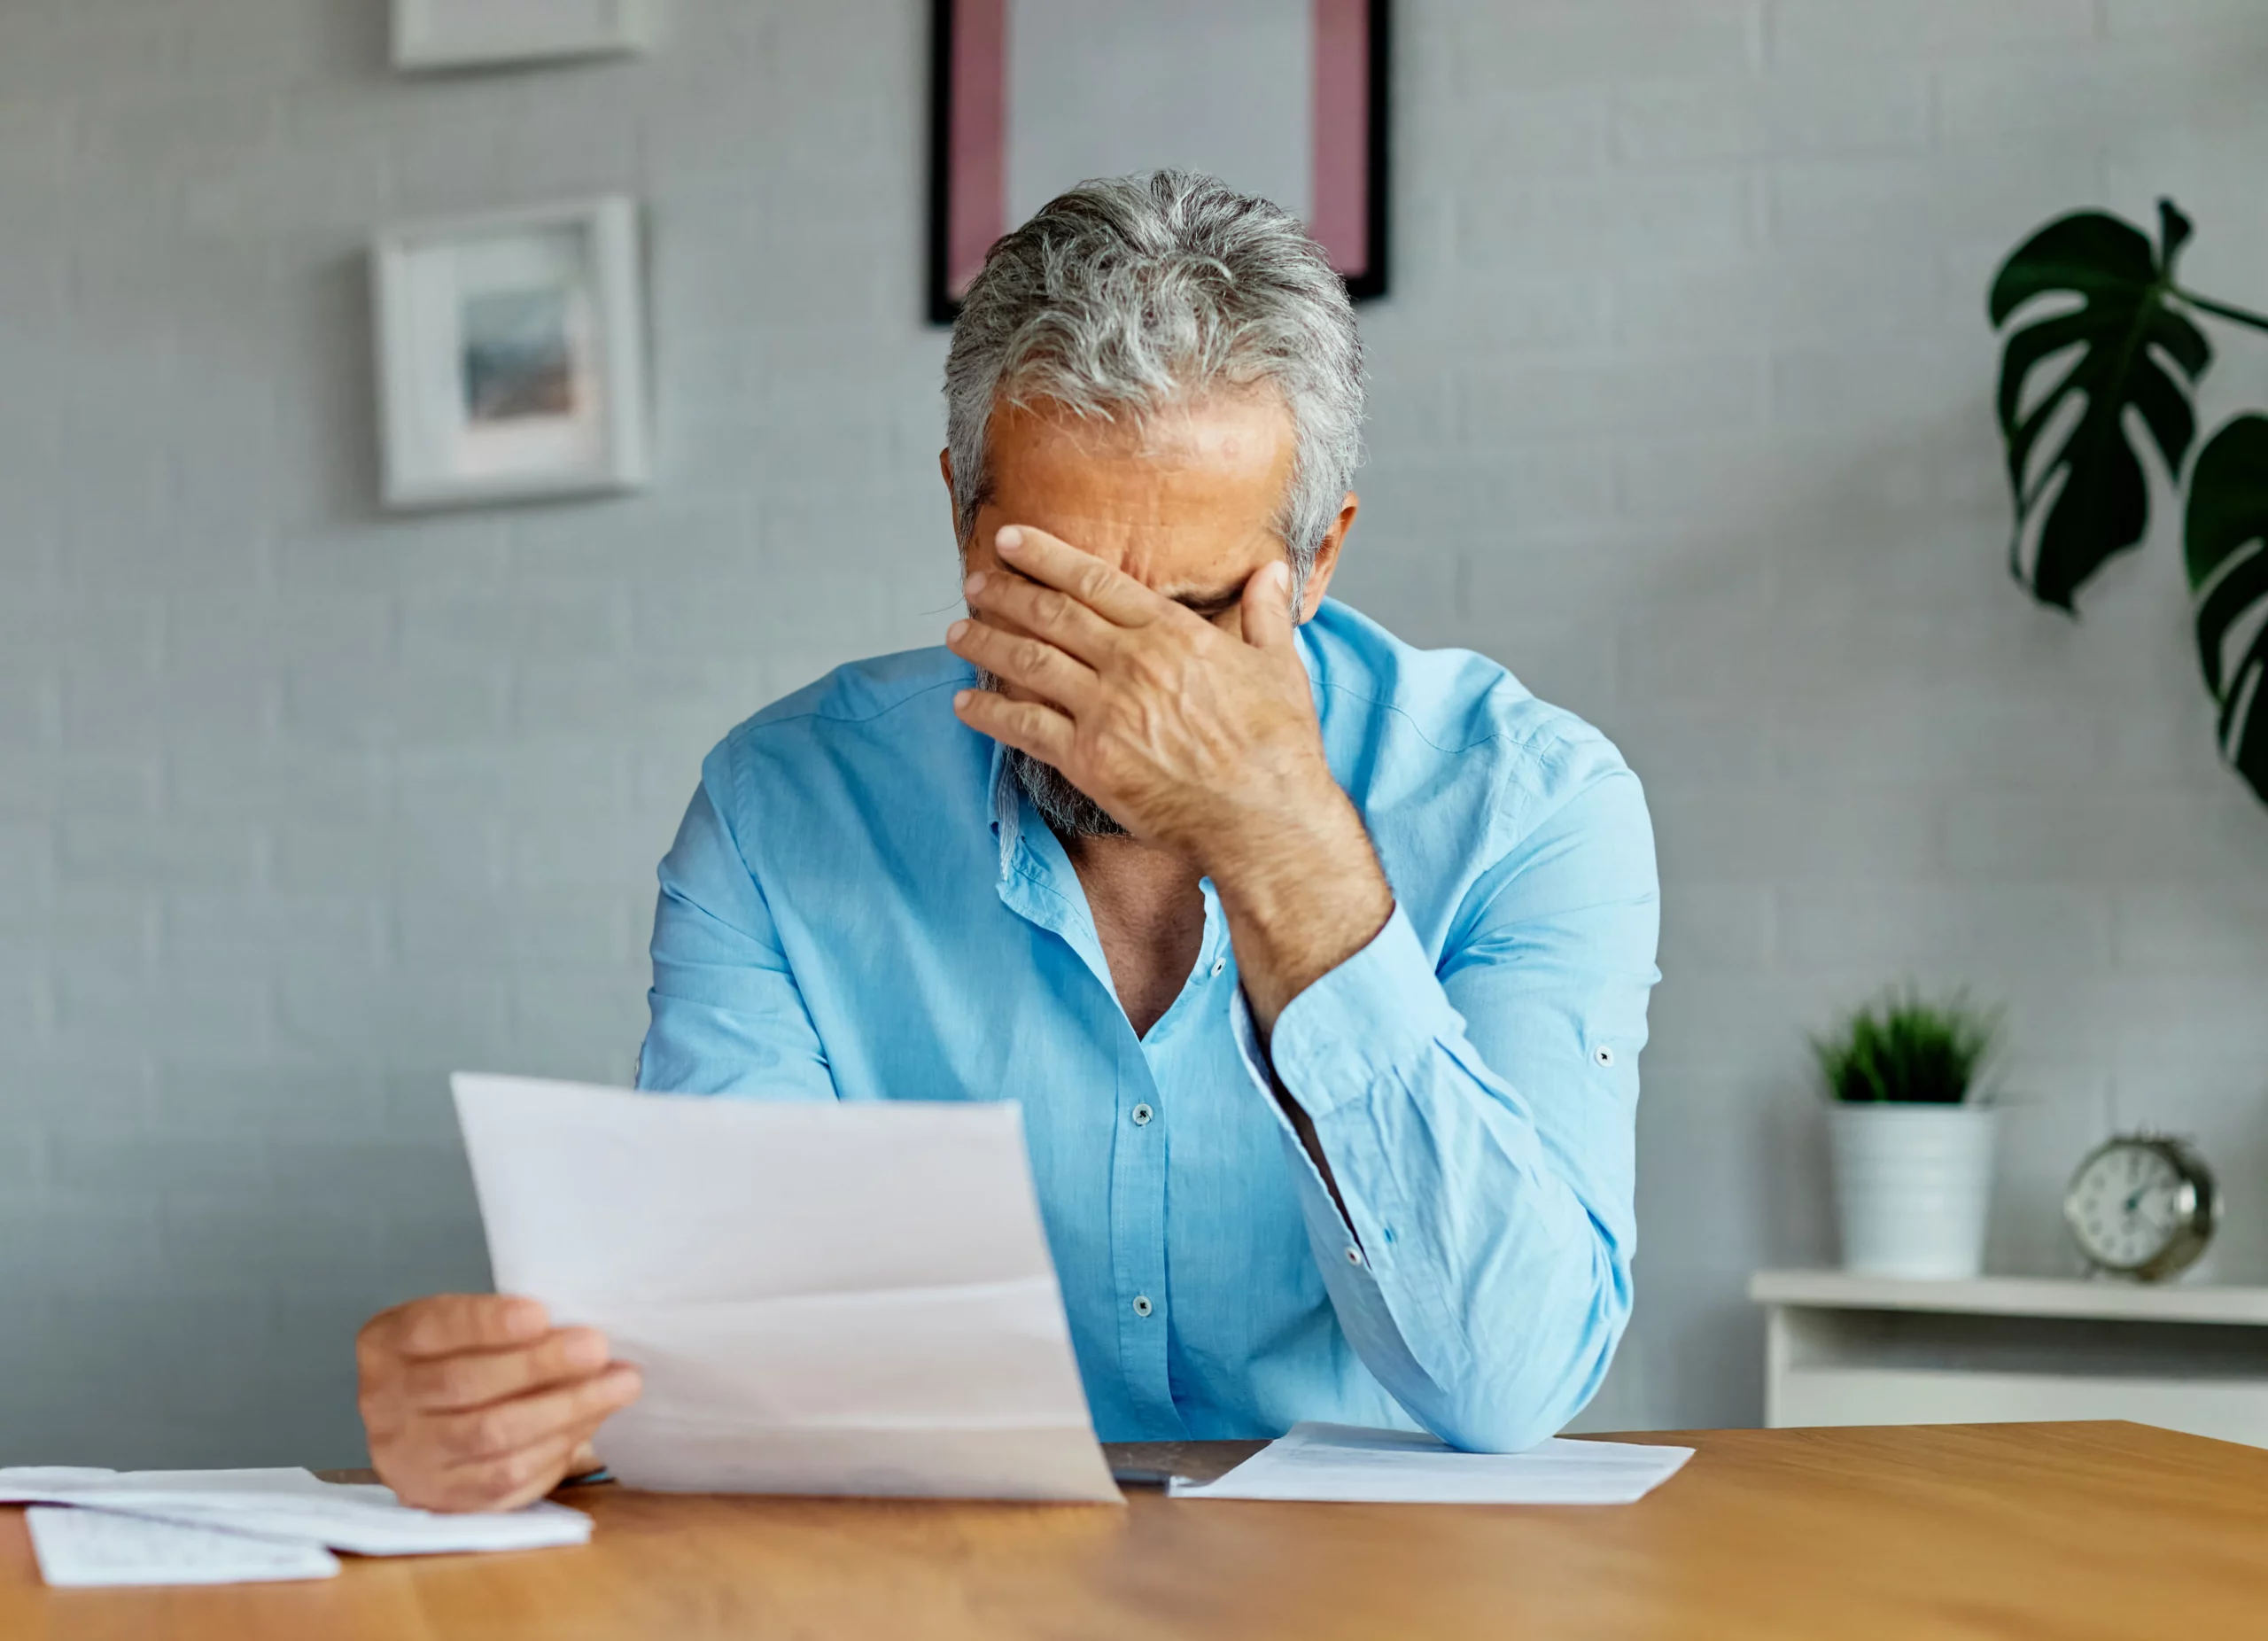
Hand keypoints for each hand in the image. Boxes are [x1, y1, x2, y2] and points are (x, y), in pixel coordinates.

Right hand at [356, 1294, 640, 1512]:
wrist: (430, 1425)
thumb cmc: (466, 1357)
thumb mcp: (468, 1327)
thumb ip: (510, 1327)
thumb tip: (585, 1334)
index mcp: (386, 1344)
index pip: (432, 1329)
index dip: (486, 1323)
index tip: (541, 1313)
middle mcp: (383, 1403)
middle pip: (465, 1385)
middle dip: (540, 1365)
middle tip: (597, 1347)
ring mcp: (406, 1459)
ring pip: (490, 1436)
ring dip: (564, 1409)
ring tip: (619, 1384)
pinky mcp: (441, 1500)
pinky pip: (504, 1480)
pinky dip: (556, 1448)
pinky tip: (591, 1421)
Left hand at [946, 525, 1391, 1029]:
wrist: (1265, 817)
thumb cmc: (1279, 747)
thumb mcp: (1281, 666)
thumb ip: (1265, 613)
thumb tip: (1273, 571)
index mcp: (1172, 633)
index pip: (1095, 580)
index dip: (1046, 556)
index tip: (1012, 539)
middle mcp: (1130, 663)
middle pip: (1051, 614)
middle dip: (1006, 592)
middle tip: (976, 580)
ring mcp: (1105, 710)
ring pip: (1029, 663)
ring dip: (987, 643)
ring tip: (958, 632)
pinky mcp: (1089, 759)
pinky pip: (1024, 728)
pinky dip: (988, 712)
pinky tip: (964, 703)